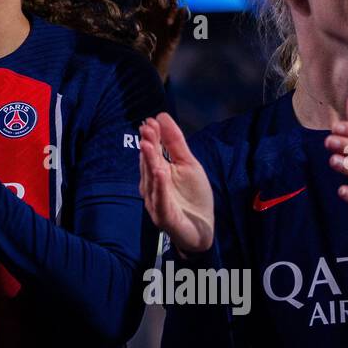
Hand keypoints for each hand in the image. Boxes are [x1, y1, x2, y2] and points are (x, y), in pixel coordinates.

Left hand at [136, 0, 187, 81]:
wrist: (151, 67)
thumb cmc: (143, 48)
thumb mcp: (135, 29)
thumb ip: (128, 16)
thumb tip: (108, 3)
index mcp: (151, 9)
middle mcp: (161, 12)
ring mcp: (169, 23)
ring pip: (173, 3)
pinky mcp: (174, 37)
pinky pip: (179, 26)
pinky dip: (180, 18)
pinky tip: (181, 9)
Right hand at [138, 112, 213, 254]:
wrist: (201, 230)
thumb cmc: (193, 197)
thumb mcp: (188, 164)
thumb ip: (175, 143)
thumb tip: (162, 117)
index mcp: (157, 172)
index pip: (152, 152)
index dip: (152, 136)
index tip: (150, 120)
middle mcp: (152, 186)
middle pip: (149, 163)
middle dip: (148, 146)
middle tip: (146, 128)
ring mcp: (157, 202)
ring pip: (152, 180)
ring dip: (149, 163)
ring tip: (148, 145)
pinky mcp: (165, 217)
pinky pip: (161, 201)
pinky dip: (160, 187)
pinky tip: (160, 173)